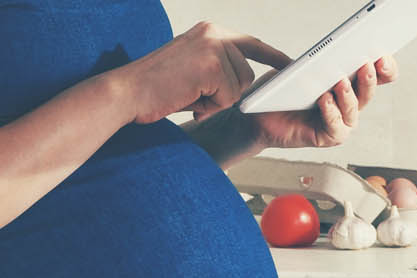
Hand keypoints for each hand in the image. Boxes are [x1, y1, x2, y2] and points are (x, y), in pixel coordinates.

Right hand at [113, 21, 289, 123]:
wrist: (126, 92)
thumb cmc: (155, 87)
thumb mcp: (192, 68)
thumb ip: (218, 68)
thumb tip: (244, 85)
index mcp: (209, 31)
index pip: (251, 43)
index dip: (272, 56)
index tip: (290, 65)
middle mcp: (213, 33)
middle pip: (246, 74)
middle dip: (226, 94)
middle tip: (194, 95)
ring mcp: (213, 47)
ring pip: (238, 88)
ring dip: (216, 101)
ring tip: (188, 94)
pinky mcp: (211, 66)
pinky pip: (228, 98)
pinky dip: (209, 106)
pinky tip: (188, 98)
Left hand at [248, 56, 397, 148]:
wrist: (256, 115)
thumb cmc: (278, 90)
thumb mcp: (298, 68)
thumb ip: (318, 62)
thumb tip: (333, 55)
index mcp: (348, 83)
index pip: (377, 76)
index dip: (385, 68)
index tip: (383, 55)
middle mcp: (348, 104)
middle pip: (369, 92)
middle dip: (370, 78)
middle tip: (367, 64)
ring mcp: (340, 122)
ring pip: (354, 110)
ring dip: (348, 95)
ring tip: (340, 81)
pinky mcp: (327, 137)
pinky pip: (336, 128)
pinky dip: (331, 113)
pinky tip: (324, 100)